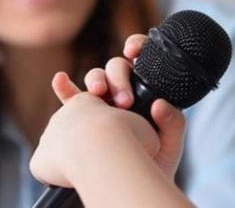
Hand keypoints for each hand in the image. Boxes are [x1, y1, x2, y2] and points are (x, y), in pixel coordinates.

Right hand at [79, 34, 186, 179]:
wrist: (131, 188)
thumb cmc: (153, 165)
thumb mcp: (170, 145)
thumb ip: (173, 124)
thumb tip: (161, 104)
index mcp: (145, 93)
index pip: (140, 60)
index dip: (136, 46)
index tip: (133, 51)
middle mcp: (122, 93)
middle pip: (115, 68)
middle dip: (118, 77)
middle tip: (124, 101)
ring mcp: (100, 104)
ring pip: (95, 79)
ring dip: (95, 80)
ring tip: (98, 92)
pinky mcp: (81, 118)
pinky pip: (70, 99)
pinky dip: (65, 88)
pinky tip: (61, 80)